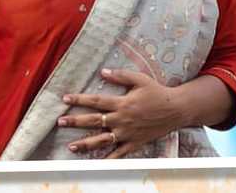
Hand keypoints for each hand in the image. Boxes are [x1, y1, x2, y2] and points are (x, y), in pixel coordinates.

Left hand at [57, 68, 187, 158]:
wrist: (176, 109)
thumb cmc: (157, 92)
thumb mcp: (140, 79)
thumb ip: (120, 75)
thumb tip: (103, 72)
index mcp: (122, 103)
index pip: (96, 101)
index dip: (79, 99)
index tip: (65, 99)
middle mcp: (122, 119)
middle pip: (94, 121)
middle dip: (75, 122)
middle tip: (60, 122)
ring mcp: (127, 133)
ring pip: (103, 140)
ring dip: (86, 143)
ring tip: (71, 146)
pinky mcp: (134, 143)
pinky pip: (119, 153)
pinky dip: (108, 159)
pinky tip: (96, 163)